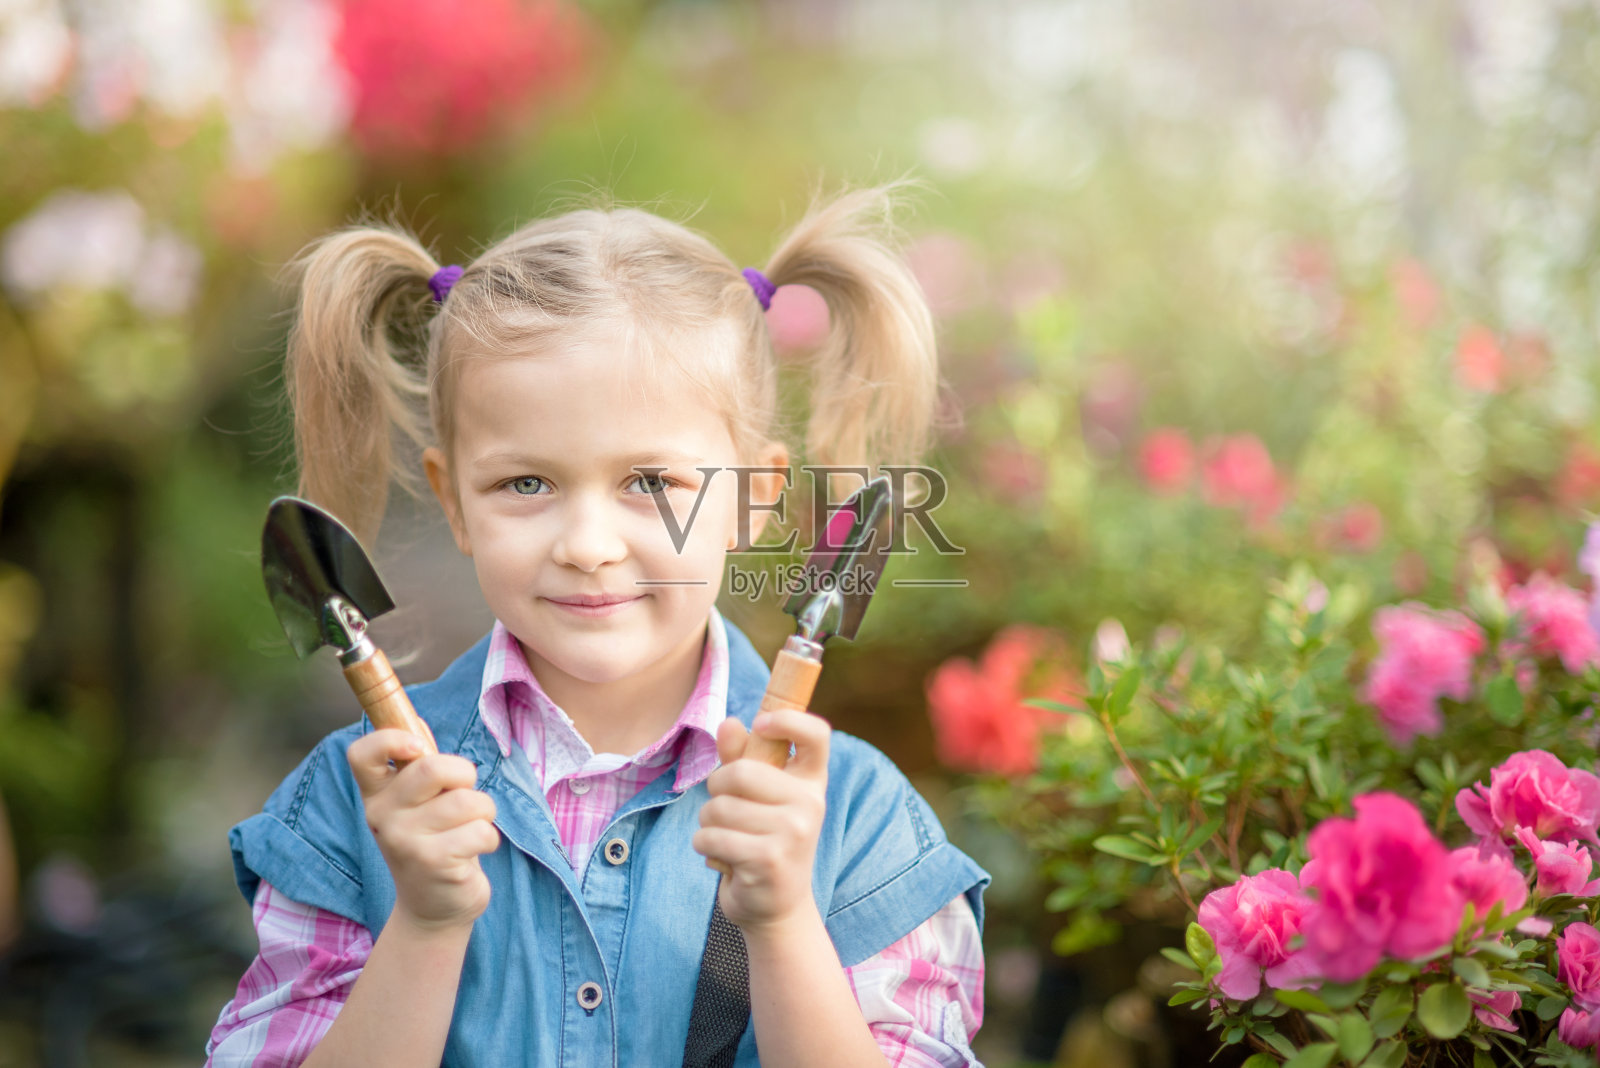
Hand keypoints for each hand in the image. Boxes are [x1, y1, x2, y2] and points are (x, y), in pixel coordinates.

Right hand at [347, 730, 499, 931]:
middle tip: (462, 795)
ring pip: (469, 800)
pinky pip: (482, 831)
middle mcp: (383, 816)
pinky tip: (470, 854)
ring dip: (483, 812)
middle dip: (465, 775)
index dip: (390, 739)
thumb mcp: (418, 803)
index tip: (418, 747)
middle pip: (434, 767)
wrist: (433, 908)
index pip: (362, 753)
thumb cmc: (433, 840)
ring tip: (468, 830)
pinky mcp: (434, 863)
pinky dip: (488, 839)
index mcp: (377, 793)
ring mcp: (405, 841)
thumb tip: (416, 723)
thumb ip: (418, 765)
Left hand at [691, 709, 829, 932]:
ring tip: (729, 840)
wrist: (776, 908)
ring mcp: (794, 832)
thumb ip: (742, 757)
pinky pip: (711, 836)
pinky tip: (723, 859)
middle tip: (727, 810)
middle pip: (740, 771)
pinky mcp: (769, 859)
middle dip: (716, 789)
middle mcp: (810, 803)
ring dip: (709, 824)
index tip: (760, 724)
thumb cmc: (762, 842)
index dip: (787, 719)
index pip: (816, 734)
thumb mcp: (757, 798)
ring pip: (718, 807)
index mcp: (810, 782)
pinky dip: (704, 846)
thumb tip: (729, 723)